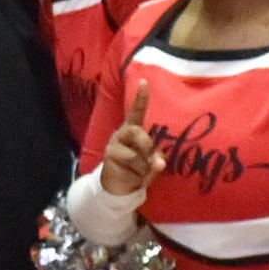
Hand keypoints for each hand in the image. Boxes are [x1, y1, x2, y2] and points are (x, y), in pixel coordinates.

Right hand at [95, 80, 158, 200]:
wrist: (118, 188)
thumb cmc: (137, 171)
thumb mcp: (151, 164)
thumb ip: (156, 159)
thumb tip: (159, 163)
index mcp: (133, 131)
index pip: (136, 111)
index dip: (140, 98)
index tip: (144, 81)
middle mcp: (122, 134)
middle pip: (136, 130)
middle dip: (146, 145)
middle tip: (152, 160)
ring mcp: (114, 144)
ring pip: (134, 151)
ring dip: (143, 165)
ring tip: (140, 172)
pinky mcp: (109, 156)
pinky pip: (129, 162)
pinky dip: (138, 172)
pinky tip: (133, 176)